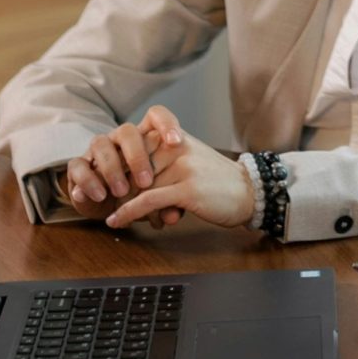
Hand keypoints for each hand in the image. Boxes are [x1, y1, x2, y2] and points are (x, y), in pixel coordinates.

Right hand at [61, 110, 180, 221]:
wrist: (110, 207)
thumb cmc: (141, 196)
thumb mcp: (156, 199)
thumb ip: (168, 203)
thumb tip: (174, 217)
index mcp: (143, 137)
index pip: (155, 115)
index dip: (166, 123)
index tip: (177, 143)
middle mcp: (118, 139)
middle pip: (127, 131)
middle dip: (137, 156)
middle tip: (146, 181)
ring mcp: (96, 151)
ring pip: (100, 144)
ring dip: (112, 169)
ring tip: (122, 192)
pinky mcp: (77, 166)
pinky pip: (77, 166)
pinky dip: (88, 181)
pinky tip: (99, 196)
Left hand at [103, 111, 253, 232]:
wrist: (249, 192)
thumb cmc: (217, 181)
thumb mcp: (188, 161)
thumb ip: (161, 163)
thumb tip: (126, 182)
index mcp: (175, 137)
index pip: (134, 149)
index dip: (118, 170)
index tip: (108, 184)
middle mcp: (177, 147)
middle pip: (133, 170)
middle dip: (121, 191)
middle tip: (113, 205)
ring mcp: (182, 167)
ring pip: (138, 188)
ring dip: (125, 206)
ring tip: (119, 218)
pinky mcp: (186, 188)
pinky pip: (147, 201)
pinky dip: (127, 212)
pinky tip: (116, 221)